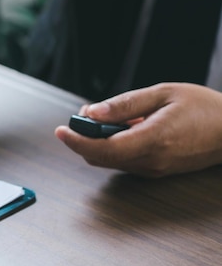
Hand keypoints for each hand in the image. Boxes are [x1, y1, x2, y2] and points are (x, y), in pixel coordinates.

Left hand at [55, 83, 221, 176]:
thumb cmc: (203, 108)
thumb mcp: (163, 94)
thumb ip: (125, 104)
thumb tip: (92, 112)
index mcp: (153, 140)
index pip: (103, 148)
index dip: (77, 140)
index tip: (61, 130)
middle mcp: (151, 161)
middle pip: (100, 158)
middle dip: (83, 138)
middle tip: (83, 115)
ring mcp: (153, 170)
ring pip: (109, 161)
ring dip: (97, 142)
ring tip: (104, 117)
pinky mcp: (156, 171)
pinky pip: (123, 161)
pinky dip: (111, 146)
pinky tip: (120, 128)